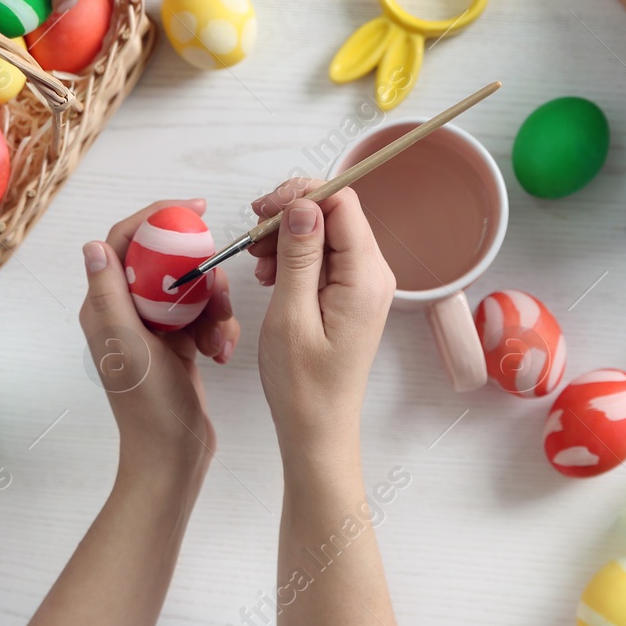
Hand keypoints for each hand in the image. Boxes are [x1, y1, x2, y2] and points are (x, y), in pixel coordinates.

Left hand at [80, 199, 238, 471]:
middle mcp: (125, 313)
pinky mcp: (178, 344)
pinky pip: (204, 317)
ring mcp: (154, 329)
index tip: (193, 209)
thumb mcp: (129, 346)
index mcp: (104, 308)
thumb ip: (110, 295)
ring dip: (214, 307)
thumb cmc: (149, 408)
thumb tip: (94, 245)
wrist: (173, 457)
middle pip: (165, 262)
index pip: (125, 243)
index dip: (155, 217)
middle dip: (198, 270)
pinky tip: (222, 353)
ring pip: (191, 289)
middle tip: (219, 282)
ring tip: (220, 337)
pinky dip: (219, 330)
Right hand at [248, 180, 395, 453]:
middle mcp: (373, 275)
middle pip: (334, 212)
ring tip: (259, 265)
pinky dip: (294, 258)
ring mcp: (363, 285)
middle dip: (290, 215)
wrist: (318, 430)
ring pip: (325, 233)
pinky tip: (272, 277)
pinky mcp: (350, 296)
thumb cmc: (303, 385)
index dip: (300, 195)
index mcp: (365, 277)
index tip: (262, 211)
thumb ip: (299, 255)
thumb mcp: (291, 315)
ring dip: (287, 237)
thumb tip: (304, 204)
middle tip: (253, 239)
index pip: (342, 202)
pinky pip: (324, 258)